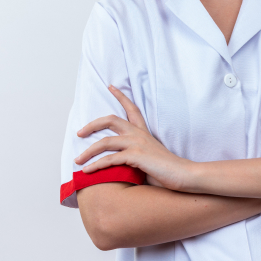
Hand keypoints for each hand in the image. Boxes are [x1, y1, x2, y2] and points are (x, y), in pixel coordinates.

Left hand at [74, 85, 192, 190]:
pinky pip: (109, 159)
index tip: (111, 86)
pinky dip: (96, 166)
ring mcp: (137, 144)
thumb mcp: (150, 157)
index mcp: (144, 132)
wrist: (184, 174)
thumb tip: (120, 162)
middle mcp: (139, 134)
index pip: (132, 108)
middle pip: (111, 120)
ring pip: (105, 141)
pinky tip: (87, 171)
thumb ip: (136, 154)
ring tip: (77, 160)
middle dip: (92, 125)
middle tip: (80, 132)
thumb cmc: (168, 170)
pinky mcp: (136, 156)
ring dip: (88, 151)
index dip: (120, 96)